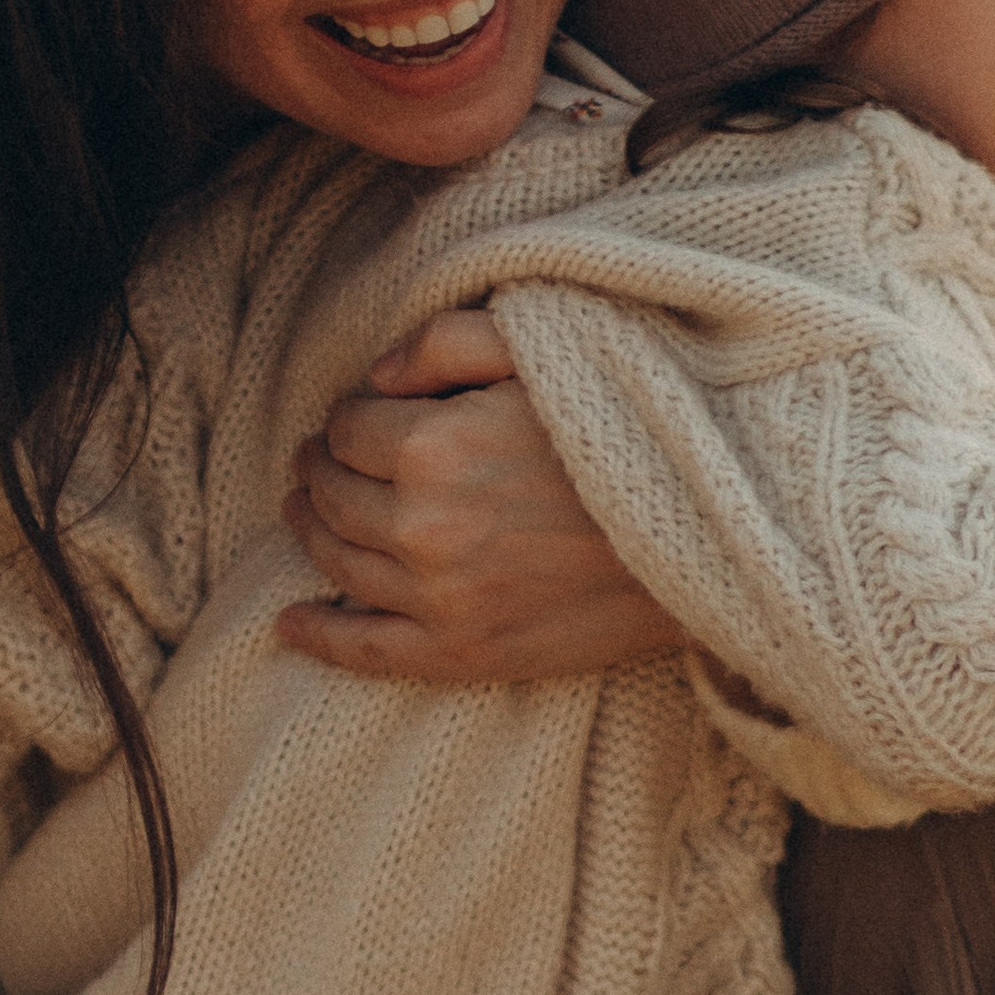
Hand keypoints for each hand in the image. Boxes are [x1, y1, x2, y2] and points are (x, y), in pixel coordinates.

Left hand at [275, 309, 684, 685]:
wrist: (703, 531)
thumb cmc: (626, 425)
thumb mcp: (538, 349)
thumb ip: (445, 341)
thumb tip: (374, 376)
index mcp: (432, 446)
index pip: (346, 428)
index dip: (346, 416)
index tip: (361, 413)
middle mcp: (421, 528)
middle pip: (332, 496)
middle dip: (318, 471)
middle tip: (320, 458)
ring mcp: (439, 598)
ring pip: (338, 563)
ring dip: (312, 533)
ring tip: (306, 512)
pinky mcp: (465, 652)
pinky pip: (367, 650)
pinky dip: (320, 637)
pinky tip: (291, 624)